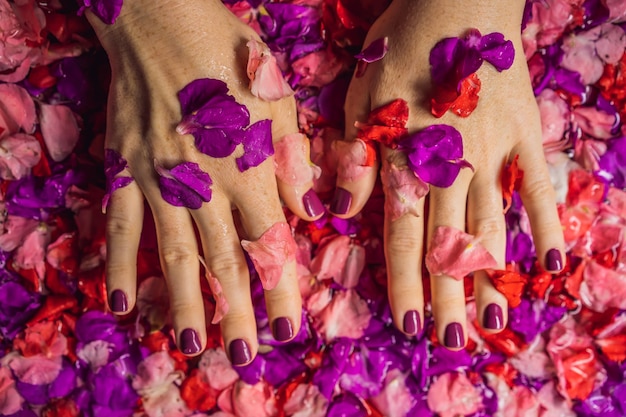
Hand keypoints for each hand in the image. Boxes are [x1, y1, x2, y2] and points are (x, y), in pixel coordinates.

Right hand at [88, 0, 319, 362]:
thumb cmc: (224, 50)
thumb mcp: (274, 96)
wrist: (156, 17)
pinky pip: (121, 225)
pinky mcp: (124, 168)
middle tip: (242, 356)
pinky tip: (123, 303)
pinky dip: (120, 266)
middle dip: (236, 311)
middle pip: (222, 259)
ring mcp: (157, 178)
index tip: (289, 328)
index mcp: (246, 164)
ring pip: (172, 253)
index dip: (281, 287)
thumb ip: (291, 160)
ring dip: (184, 303)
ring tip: (192, 345)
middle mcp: (202, 180)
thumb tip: (309, 214)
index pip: (269, 241)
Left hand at [331, 0, 564, 347]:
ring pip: (492, 225)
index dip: (405, 281)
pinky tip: (553, 261)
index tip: (412, 324)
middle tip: (453, 340)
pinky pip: (539, 185)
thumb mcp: (361, 98)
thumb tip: (335, 213)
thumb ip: (354, 159)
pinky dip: (547, 223)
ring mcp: (495, 153)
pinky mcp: (527, 135)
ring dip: (493, 274)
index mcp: (408, 158)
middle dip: (449, 294)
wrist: (457, 0)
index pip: (402, 235)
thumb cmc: (400, 48)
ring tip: (496, 319)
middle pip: (448, 242)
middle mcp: (453, 166)